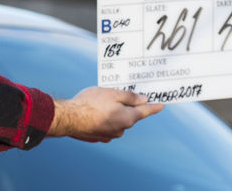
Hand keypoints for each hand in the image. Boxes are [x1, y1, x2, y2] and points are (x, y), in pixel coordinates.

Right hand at [48, 87, 163, 142]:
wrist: (69, 118)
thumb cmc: (90, 103)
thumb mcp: (112, 93)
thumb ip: (129, 97)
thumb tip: (143, 99)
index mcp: (127, 118)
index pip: (145, 111)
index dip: (154, 107)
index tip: (162, 105)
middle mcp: (121, 129)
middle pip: (128, 115)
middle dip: (125, 106)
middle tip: (116, 94)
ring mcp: (109, 135)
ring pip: (116, 121)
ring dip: (112, 113)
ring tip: (98, 102)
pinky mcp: (97, 137)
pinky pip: (105, 126)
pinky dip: (102, 120)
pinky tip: (92, 112)